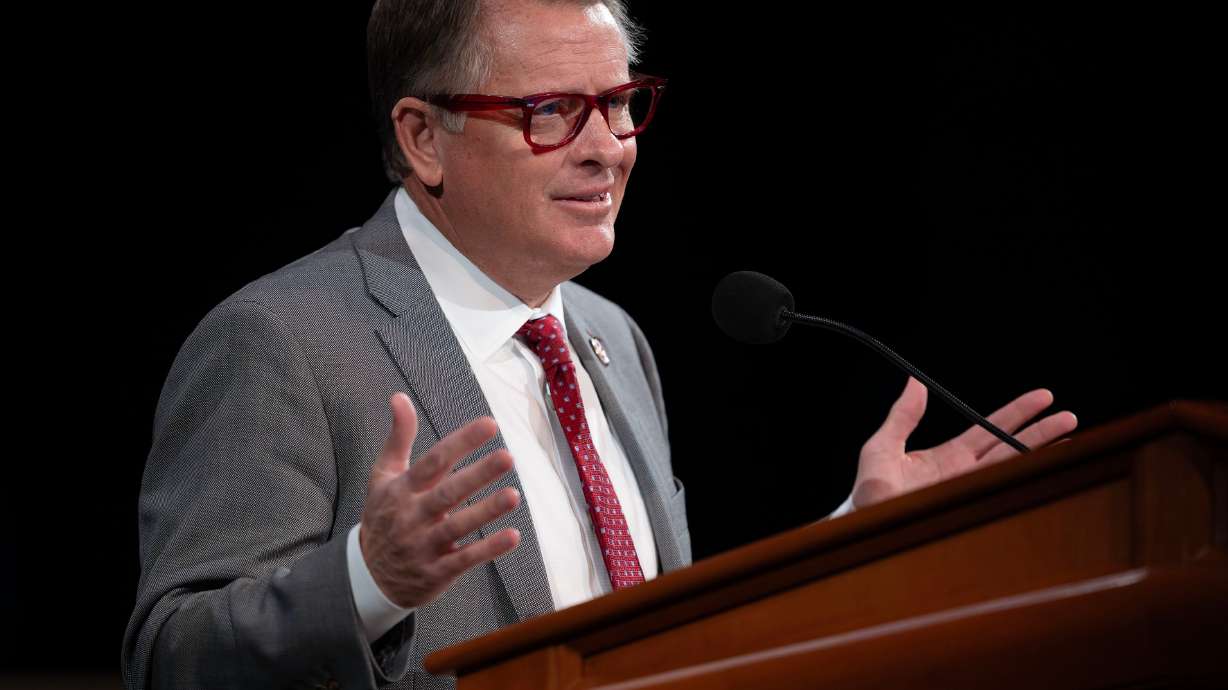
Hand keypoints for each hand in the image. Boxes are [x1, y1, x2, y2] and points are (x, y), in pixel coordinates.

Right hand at [359, 392, 521, 608]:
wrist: (368, 576)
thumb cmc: (384, 516)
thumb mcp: (384, 476)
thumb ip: (398, 438)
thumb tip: (399, 396)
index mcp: (402, 489)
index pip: (434, 461)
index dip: (461, 442)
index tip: (490, 424)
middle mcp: (412, 515)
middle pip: (448, 492)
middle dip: (478, 475)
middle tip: (507, 457)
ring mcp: (424, 545)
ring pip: (458, 526)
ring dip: (486, 511)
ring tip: (514, 495)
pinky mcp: (436, 572)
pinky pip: (464, 559)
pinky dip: (488, 549)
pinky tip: (512, 536)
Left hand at [851, 377, 1077, 508]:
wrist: (861, 526)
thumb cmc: (868, 491)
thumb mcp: (881, 446)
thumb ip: (902, 416)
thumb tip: (915, 381)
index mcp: (948, 457)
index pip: (988, 430)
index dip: (1015, 413)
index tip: (1043, 397)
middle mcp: (964, 474)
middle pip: (1009, 447)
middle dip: (1040, 431)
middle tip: (1069, 416)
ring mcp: (969, 493)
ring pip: (1012, 469)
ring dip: (1041, 453)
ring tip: (1072, 436)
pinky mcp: (969, 510)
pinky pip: (1002, 494)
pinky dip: (1026, 483)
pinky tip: (1050, 472)